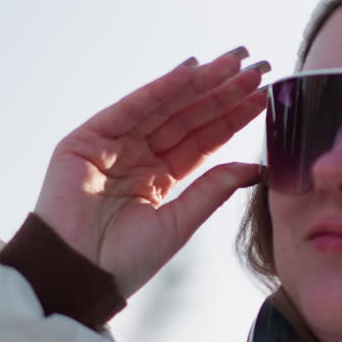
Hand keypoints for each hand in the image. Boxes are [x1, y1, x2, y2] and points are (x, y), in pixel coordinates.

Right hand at [34, 48, 268, 296]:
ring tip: (234, 64)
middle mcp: (136, 156)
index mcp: (157, 178)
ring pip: (164, 107)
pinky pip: (132, 108)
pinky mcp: (86, 139)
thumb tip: (255, 168)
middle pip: (187, 118)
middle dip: (222, 93)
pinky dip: (162, 88)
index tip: (263, 96)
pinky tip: (192, 71)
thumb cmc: (123, 262)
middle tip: (258, 69)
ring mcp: (111, 145)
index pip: (202, 140)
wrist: (78, 277)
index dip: (232, 117)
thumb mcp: (179, 223)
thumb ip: (213, 190)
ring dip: (200, 84)